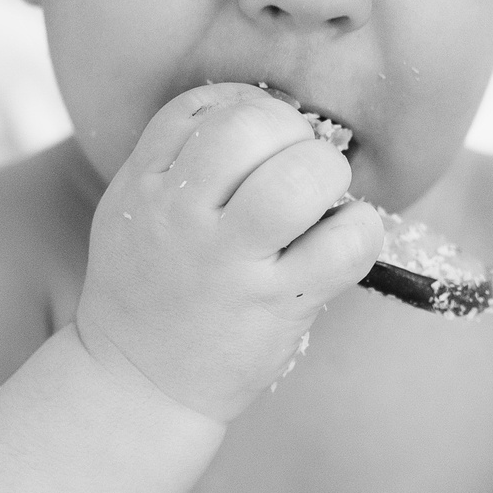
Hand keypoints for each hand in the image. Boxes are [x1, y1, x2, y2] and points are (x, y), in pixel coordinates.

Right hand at [75, 85, 383, 422]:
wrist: (135, 385)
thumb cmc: (147, 292)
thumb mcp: (131, 212)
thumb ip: (175, 159)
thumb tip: (262, 114)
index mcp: (143, 185)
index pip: (201, 107)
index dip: (247, 107)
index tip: (262, 140)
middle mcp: (181, 216)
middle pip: (250, 127)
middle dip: (293, 132)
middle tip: (298, 165)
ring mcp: (228, 263)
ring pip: (298, 179)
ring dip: (328, 173)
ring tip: (324, 198)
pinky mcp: (275, 305)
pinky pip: (344, 245)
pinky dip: (361, 229)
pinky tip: (345, 238)